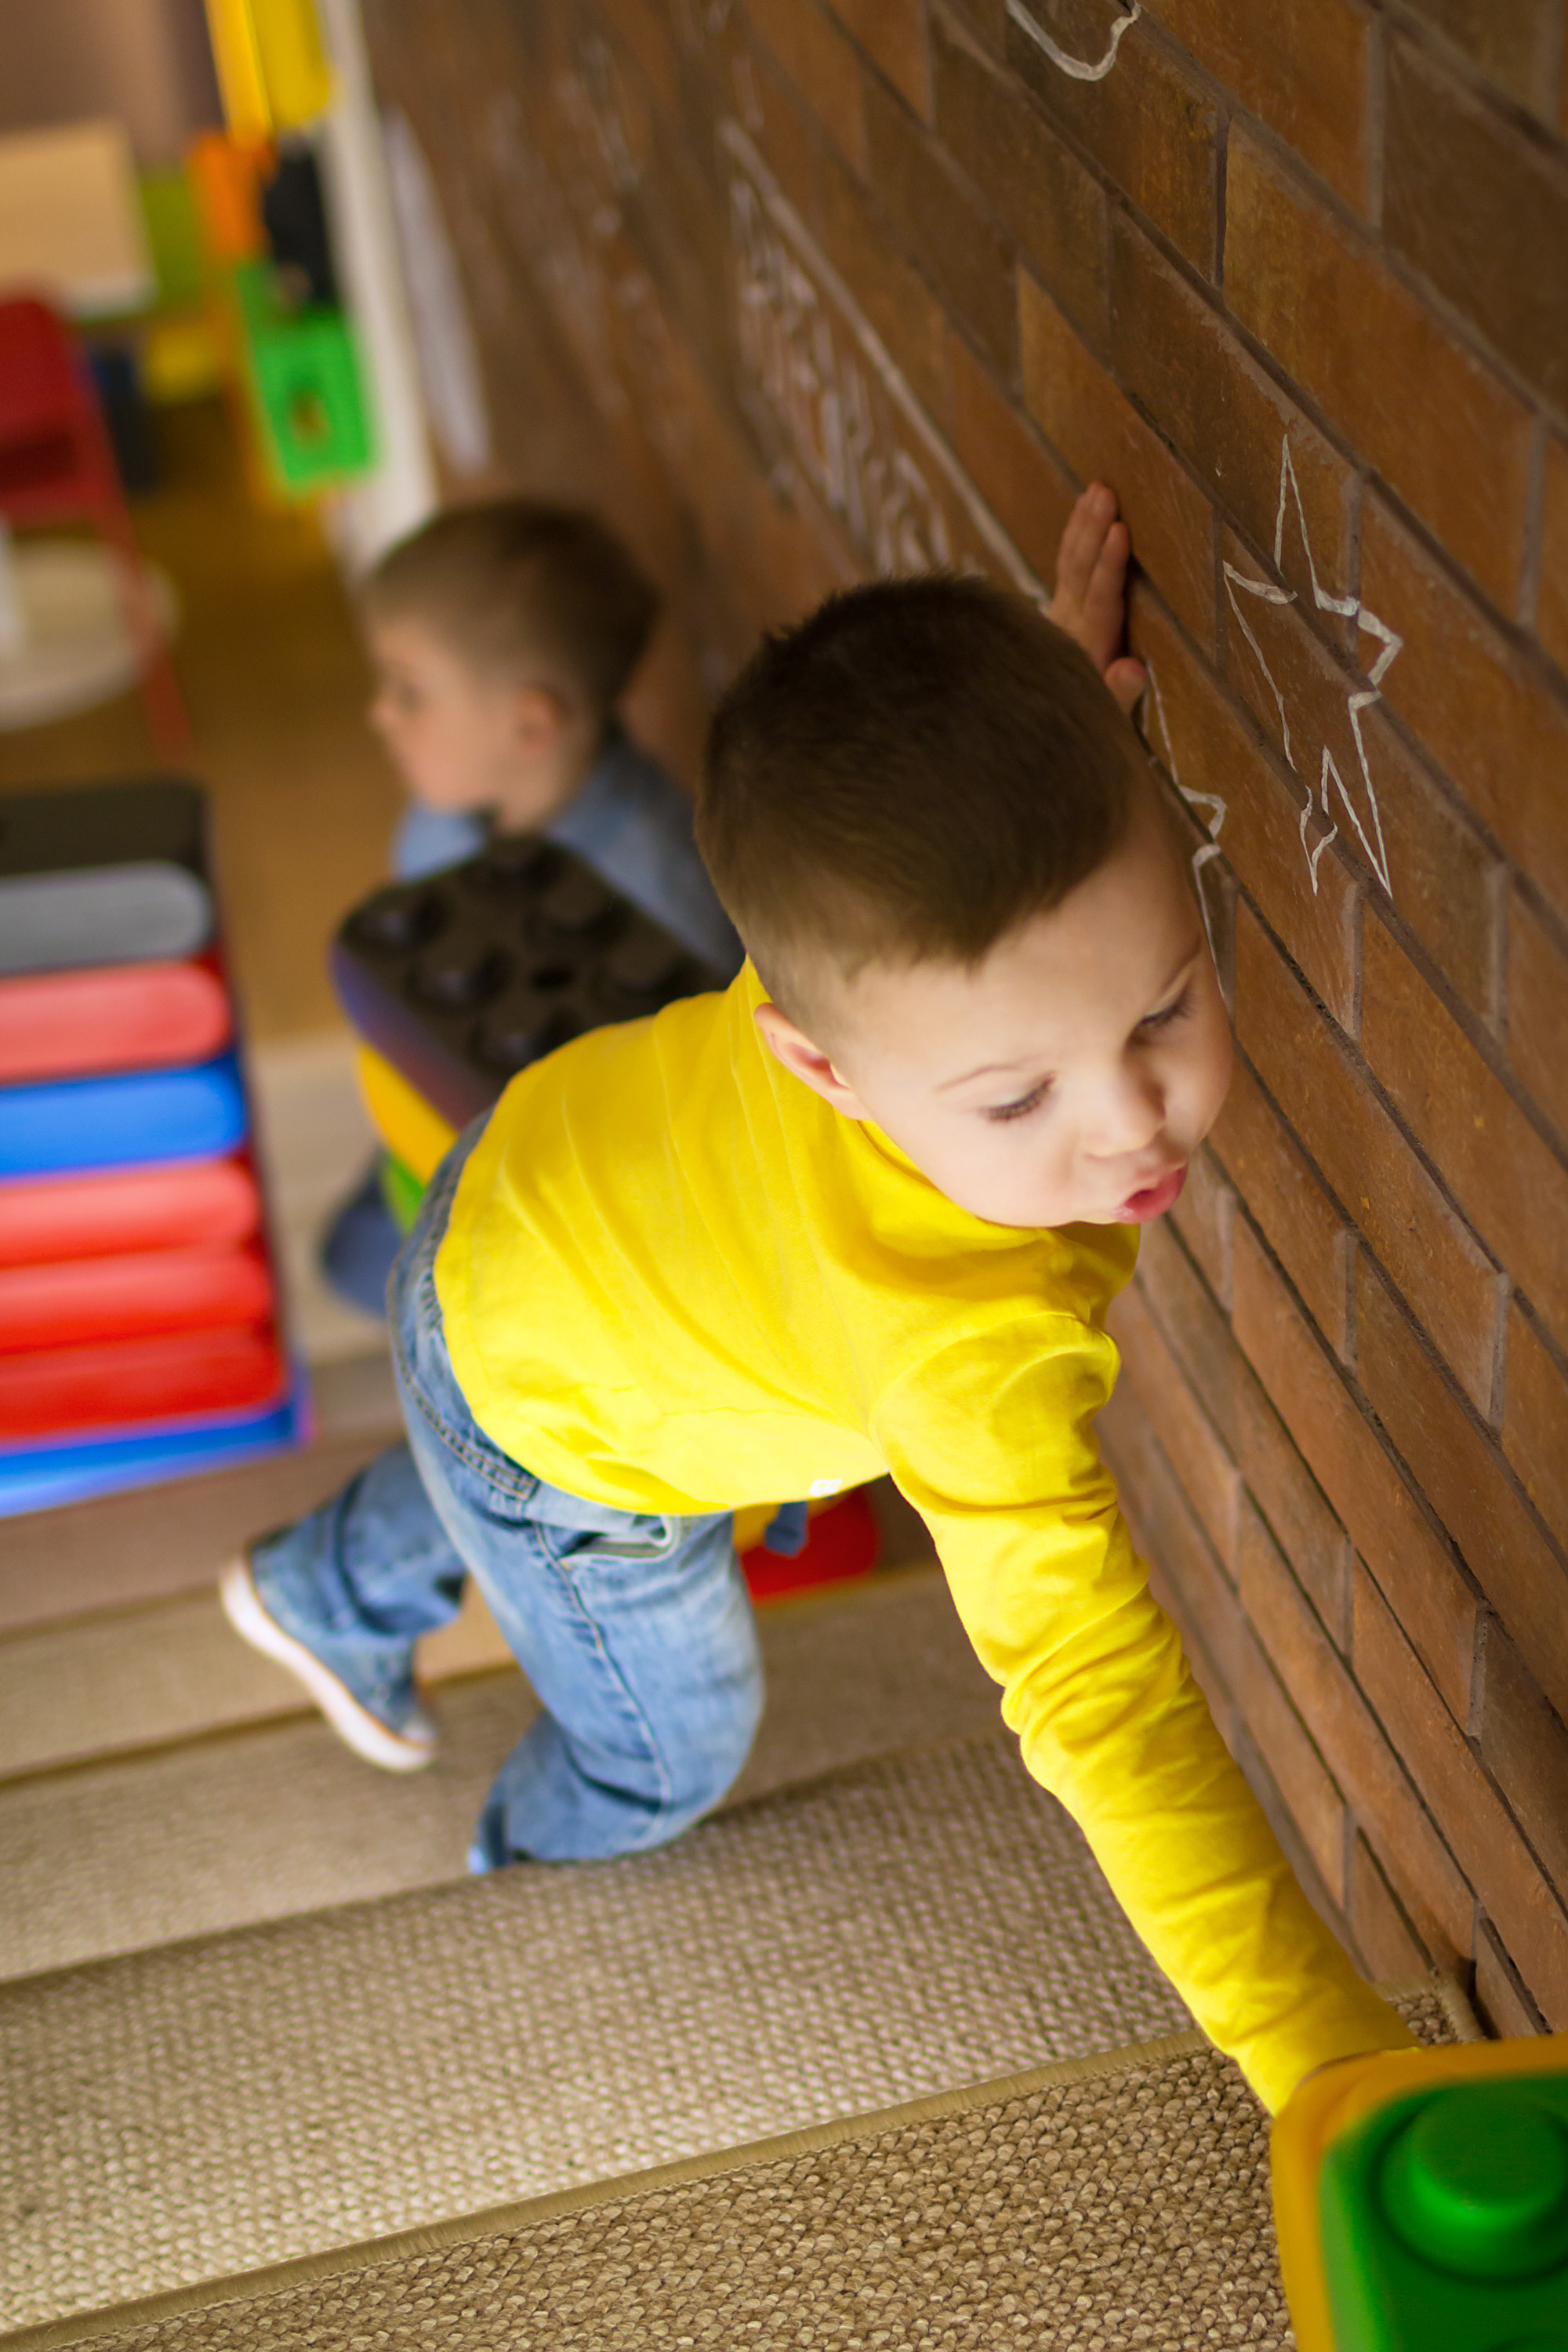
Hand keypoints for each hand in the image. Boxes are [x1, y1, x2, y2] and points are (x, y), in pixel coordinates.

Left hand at [1048, 482, 1145, 719]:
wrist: (1045, 727)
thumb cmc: (1091, 721)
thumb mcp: (1108, 717)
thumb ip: (1118, 694)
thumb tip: (1133, 668)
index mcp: (1088, 648)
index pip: (1099, 601)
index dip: (1108, 567)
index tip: (1118, 532)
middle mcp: (1070, 627)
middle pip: (1080, 574)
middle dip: (1093, 533)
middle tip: (1105, 493)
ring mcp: (1062, 616)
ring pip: (1071, 564)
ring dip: (1083, 526)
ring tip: (1097, 489)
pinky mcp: (1060, 612)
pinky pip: (1067, 566)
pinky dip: (1074, 537)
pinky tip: (1083, 508)